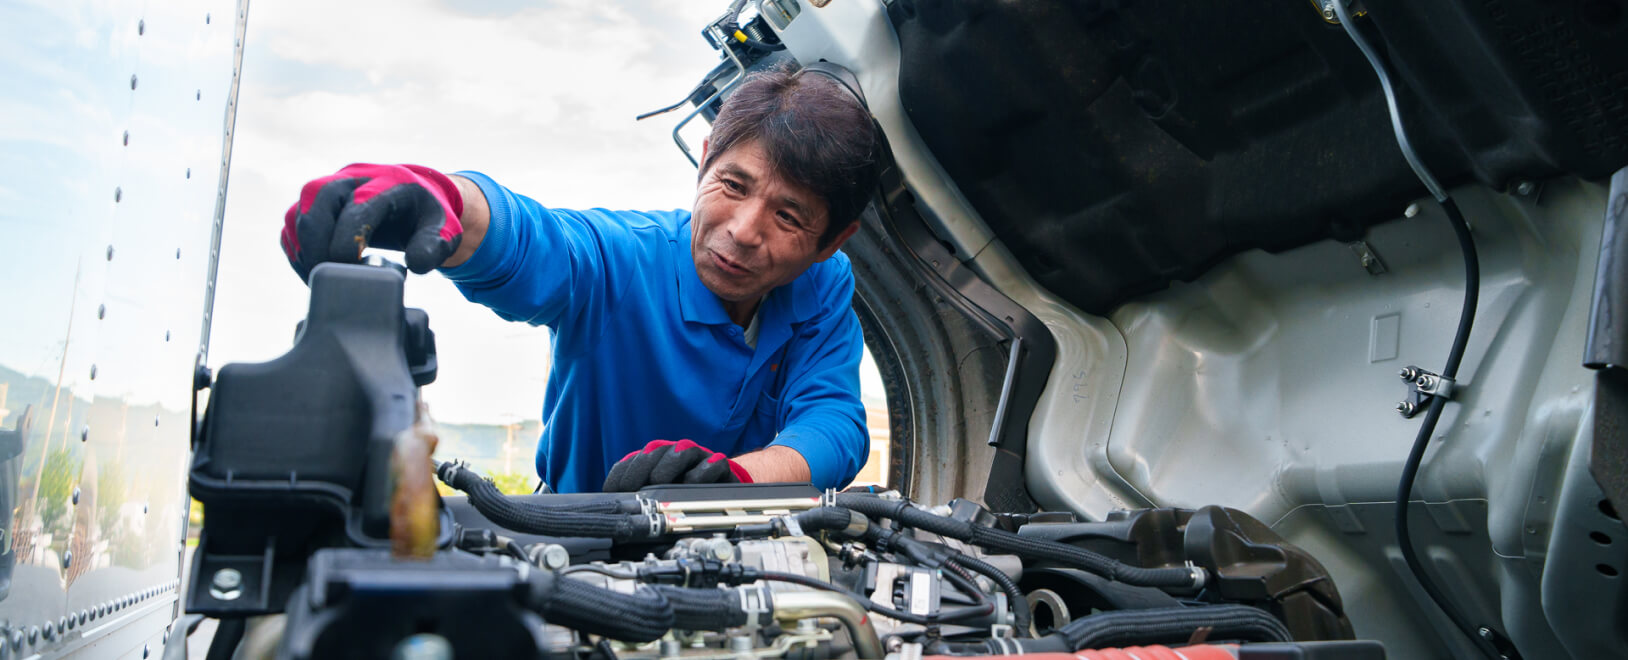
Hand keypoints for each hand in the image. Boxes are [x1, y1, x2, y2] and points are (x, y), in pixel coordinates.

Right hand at [280, 163, 463, 280]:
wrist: (416, 199)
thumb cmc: (427, 216)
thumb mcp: (444, 230)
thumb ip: (434, 246)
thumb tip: (415, 264)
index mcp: (386, 182)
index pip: (356, 207)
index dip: (348, 242)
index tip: (354, 270)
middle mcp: (352, 179)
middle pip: (316, 200)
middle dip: (317, 244)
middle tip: (329, 278)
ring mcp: (331, 189)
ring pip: (299, 212)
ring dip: (303, 250)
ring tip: (320, 280)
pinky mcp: (316, 205)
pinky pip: (293, 226)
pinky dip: (297, 251)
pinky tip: (313, 272)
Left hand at [602, 440, 753, 491]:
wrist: (723, 488)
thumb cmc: (685, 493)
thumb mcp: (658, 497)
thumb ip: (638, 500)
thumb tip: (617, 516)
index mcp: (653, 459)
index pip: (630, 462)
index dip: (620, 477)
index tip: (613, 493)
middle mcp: (673, 452)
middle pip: (652, 451)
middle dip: (639, 470)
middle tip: (633, 489)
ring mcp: (696, 456)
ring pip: (680, 451)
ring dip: (666, 467)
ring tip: (658, 483)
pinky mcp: (718, 464)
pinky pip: (710, 464)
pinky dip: (700, 475)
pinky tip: (692, 487)